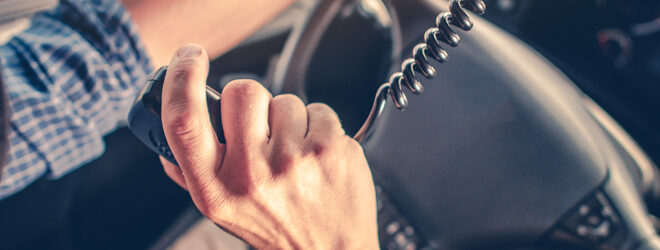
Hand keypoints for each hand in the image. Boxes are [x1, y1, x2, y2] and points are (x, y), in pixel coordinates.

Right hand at [159, 44, 378, 248]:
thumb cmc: (277, 229)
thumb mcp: (223, 212)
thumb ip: (192, 175)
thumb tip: (164, 144)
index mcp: (215, 190)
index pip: (184, 121)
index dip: (181, 79)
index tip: (188, 57)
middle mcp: (252, 175)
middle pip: (243, 92)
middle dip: (252, 101)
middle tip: (262, 129)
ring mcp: (295, 161)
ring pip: (285, 100)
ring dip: (289, 121)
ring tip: (294, 155)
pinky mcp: (331, 150)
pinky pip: (319, 109)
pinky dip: (318, 127)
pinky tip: (317, 156)